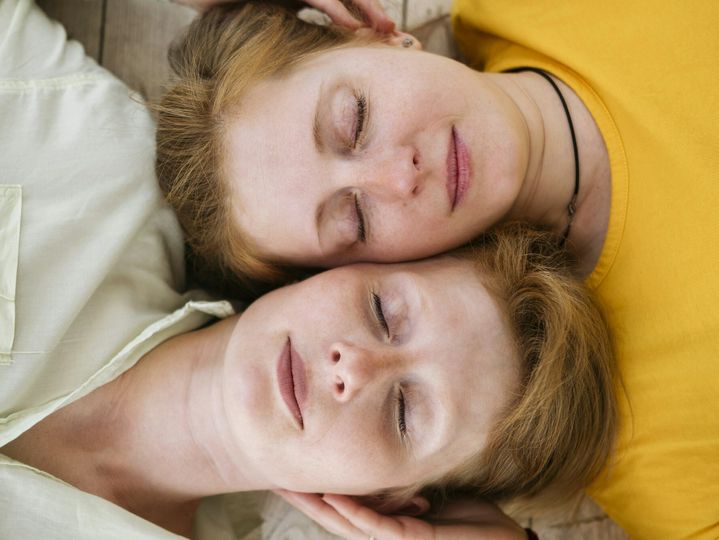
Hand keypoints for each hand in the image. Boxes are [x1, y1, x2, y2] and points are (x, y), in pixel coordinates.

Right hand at [174, 0, 394, 32]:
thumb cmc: (219, 10)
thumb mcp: (260, 31)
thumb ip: (286, 46)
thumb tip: (300, 86)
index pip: (339, 8)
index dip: (363, 23)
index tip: (385, 45)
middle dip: (374, 14)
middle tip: (397, 38)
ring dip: (365, 9)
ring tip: (384, 30)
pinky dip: (335, 9)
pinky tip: (350, 27)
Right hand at [275, 490, 527, 539]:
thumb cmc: (471, 520)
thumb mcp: (432, 494)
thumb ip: (406, 488)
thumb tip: (392, 477)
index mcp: (387, 522)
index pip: (343, 505)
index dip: (315, 489)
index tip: (292, 466)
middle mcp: (383, 534)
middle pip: (334, 515)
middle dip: (304, 496)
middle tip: (275, 475)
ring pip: (346, 521)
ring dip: (317, 502)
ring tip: (290, 483)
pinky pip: (375, 525)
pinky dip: (353, 510)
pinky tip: (333, 496)